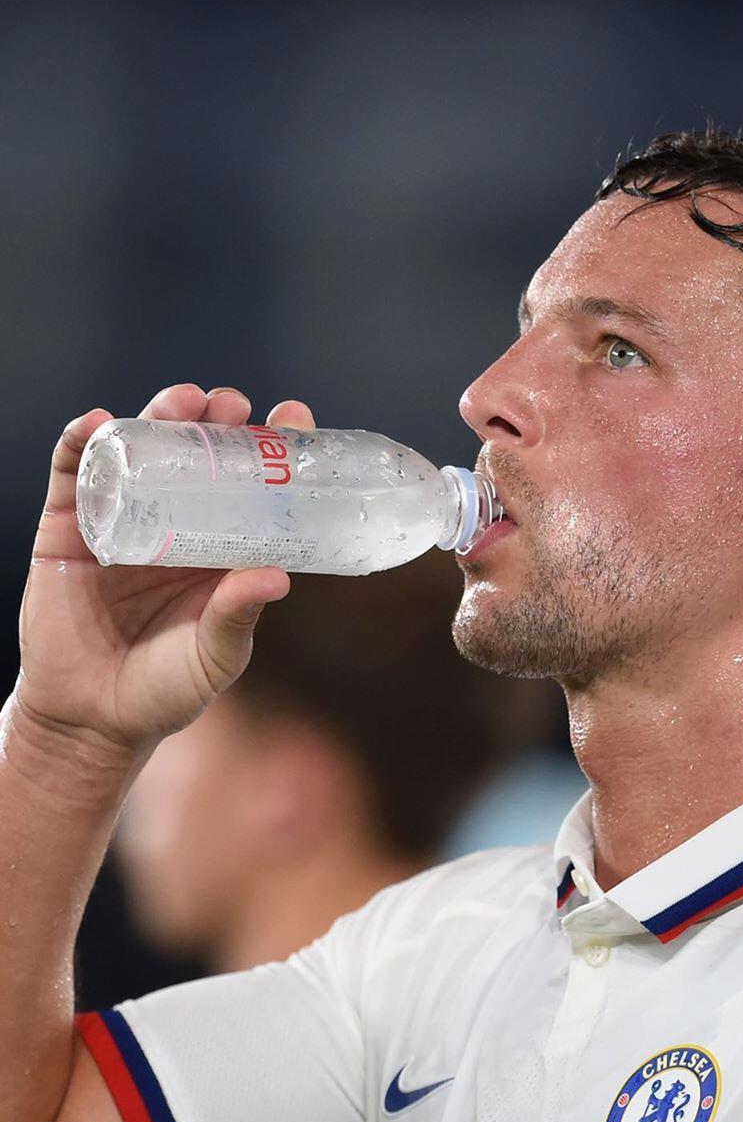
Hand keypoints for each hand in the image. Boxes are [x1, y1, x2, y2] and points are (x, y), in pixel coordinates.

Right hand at [14, 384, 316, 756]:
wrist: (89, 718)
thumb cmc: (165, 689)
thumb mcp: (214, 656)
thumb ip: (238, 617)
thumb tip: (276, 577)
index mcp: (223, 546)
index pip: (255, 484)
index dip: (274, 447)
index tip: (295, 419)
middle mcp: (177, 522)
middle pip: (199, 451)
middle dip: (217, 418)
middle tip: (231, 405)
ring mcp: (123, 518)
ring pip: (141, 449)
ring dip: (160, 414)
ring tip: (181, 402)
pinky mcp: (69, 527)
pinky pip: (73, 473)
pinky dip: (82, 441)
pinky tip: (98, 422)